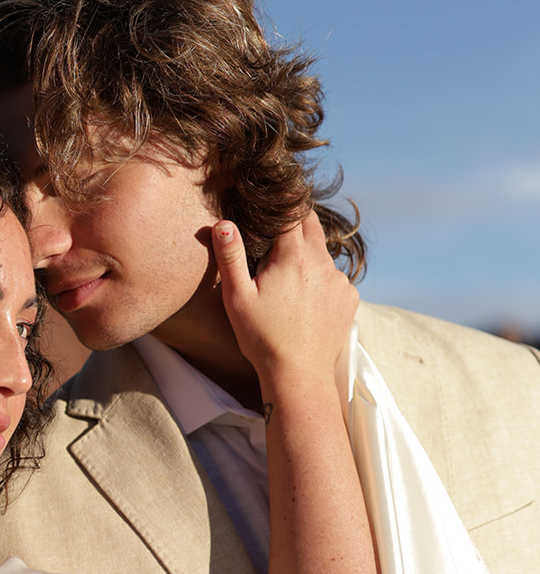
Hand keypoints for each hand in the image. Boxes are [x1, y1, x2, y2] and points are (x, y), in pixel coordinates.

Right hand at [210, 212, 357, 391]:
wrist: (298, 375)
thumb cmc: (262, 338)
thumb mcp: (237, 297)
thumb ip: (230, 257)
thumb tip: (224, 223)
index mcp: (293, 256)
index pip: (291, 211)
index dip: (280, 203)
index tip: (271, 198)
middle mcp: (322, 262)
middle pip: (311, 224)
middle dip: (295, 222)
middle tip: (277, 231)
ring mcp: (339, 281)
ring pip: (323, 252)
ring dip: (307, 255)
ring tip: (288, 276)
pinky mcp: (349, 298)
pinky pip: (334, 277)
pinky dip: (320, 279)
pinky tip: (304, 300)